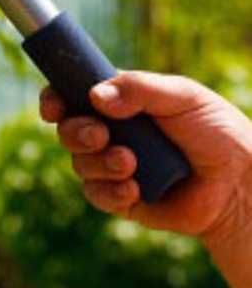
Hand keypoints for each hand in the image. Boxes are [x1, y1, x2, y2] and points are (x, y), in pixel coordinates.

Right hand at [40, 71, 251, 287]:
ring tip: (130, 164)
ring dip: (99, 163)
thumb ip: (138, 89)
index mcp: (121, 101)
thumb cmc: (216, 132)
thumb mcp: (181, 96)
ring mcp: (116, 166)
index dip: (55, 99)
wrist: (239, 183)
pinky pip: (97, 195)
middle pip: (68, 130)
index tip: (53, 106)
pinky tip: (134, 189)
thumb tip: (95, 97)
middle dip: (76, 132)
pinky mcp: (124, 199)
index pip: (73, 94)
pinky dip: (110, 191)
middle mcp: (113, 132)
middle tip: (100, 135)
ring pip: (80, 164)